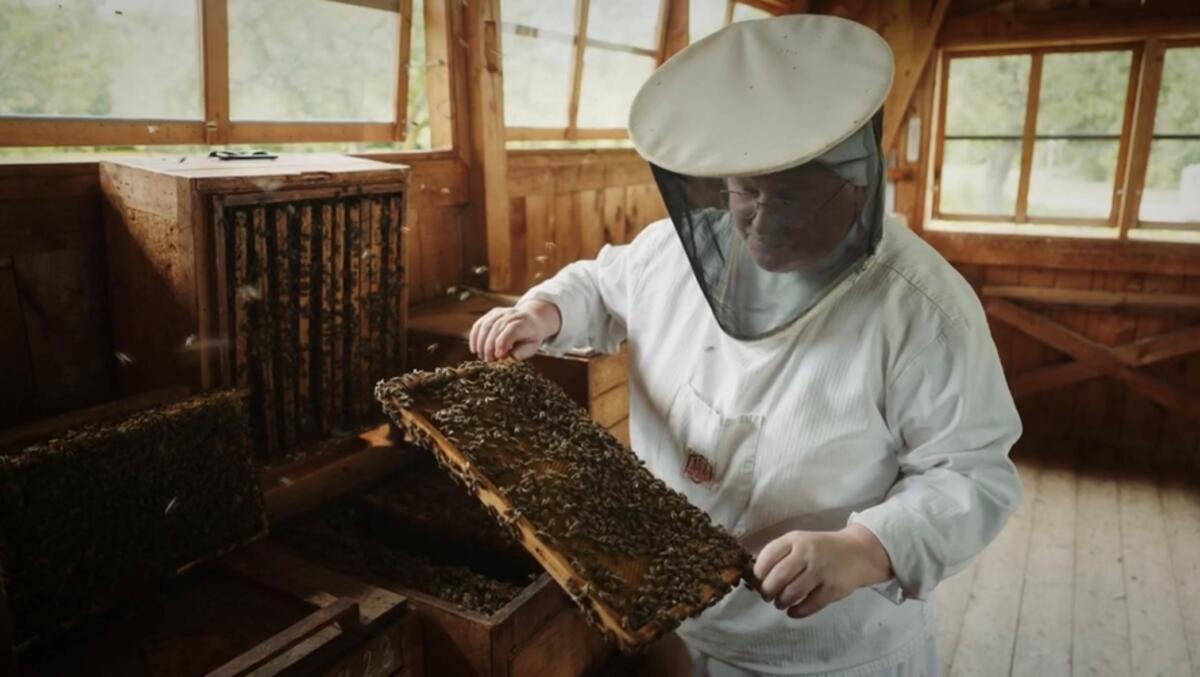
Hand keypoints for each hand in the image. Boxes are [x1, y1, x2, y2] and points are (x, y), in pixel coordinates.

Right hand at [468, 300, 561, 361]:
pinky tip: (474, 349)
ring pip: (486, 325)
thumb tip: (505, 358)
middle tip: (488, 360)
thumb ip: (520, 353)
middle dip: (490, 346)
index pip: (511, 330)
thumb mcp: (532, 347)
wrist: (533, 318)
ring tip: (482, 357)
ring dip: (481, 343)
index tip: (498, 356)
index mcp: (524, 323)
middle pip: (496, 328)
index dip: (502, 343)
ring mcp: (501, 312)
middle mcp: (512, 314)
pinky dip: (474, 337)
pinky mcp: (492, 313)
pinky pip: (480, 324)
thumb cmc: (531, 336)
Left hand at [752, 524, 891, 618]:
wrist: (857, 553)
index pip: (769, 555)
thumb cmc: (820, 549)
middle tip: (767, 596)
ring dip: (781, 602)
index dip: (758, 572)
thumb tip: (756, 576)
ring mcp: (822, 571)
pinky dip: (797, 612)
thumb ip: (780, 554)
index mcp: (796, 539)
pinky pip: (810, 605)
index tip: (758, 580)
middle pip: (778, 577)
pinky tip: (793, 612)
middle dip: (767, 591)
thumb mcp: (800, 542)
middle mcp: (808, 553)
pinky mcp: (834, 588)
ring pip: (792, 593)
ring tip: (780, 603)